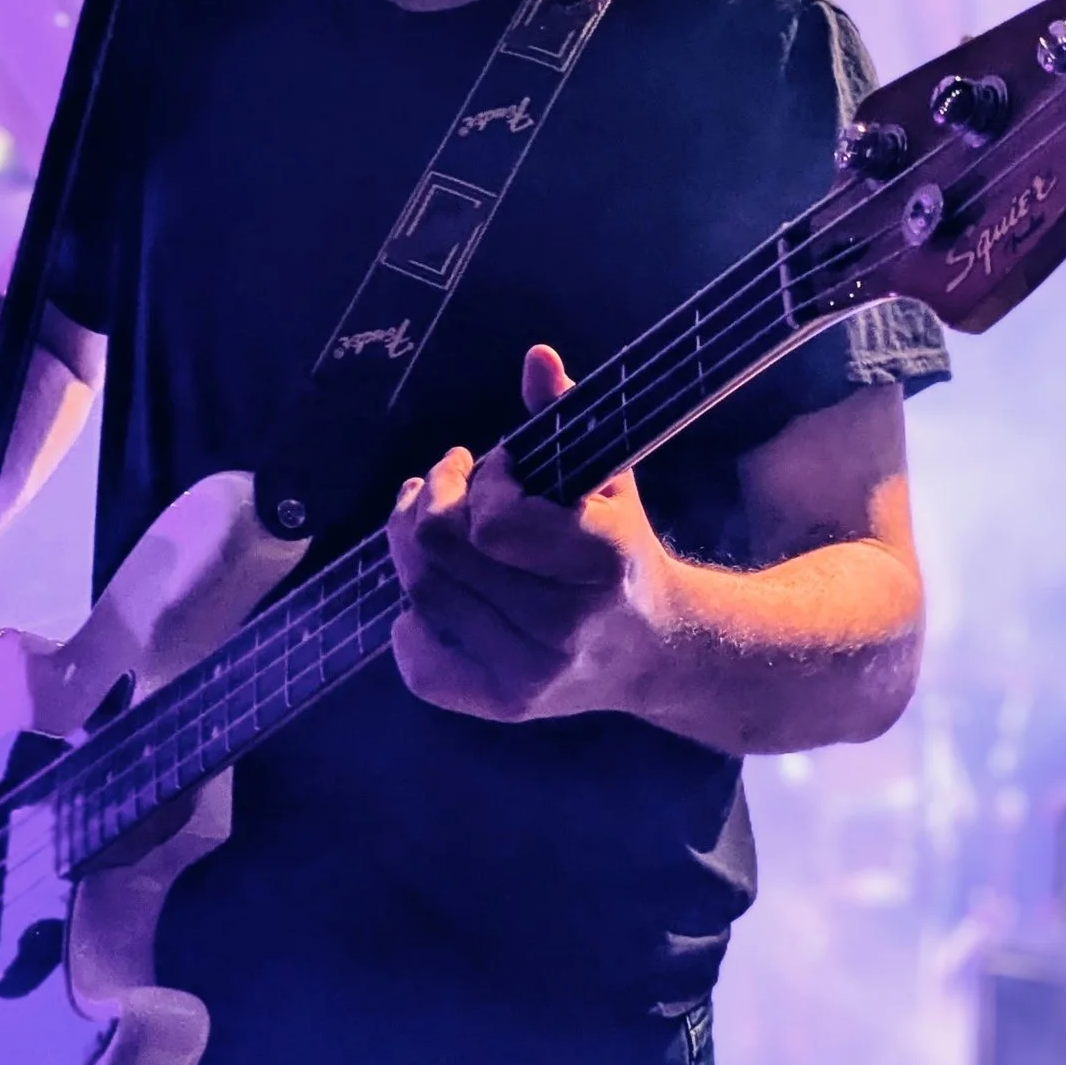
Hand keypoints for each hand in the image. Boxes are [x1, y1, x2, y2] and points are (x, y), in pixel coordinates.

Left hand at [386, 345, 670, 723]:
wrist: (655, 649)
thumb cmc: (620, 550)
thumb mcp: (608, 478)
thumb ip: (568, 416)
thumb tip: (536, 358)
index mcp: (602, 562)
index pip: (492, 522)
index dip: (480, 482)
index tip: (497, 467)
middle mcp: (565, 627)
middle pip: (439, 554)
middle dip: (430, 500)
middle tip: (445, 480)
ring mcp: (531, 674)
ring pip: (421, 594)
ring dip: (413, 545)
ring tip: (433, 520)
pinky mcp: (503, 706)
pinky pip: (419, 661)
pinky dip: (411, 620)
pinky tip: (436, 593)